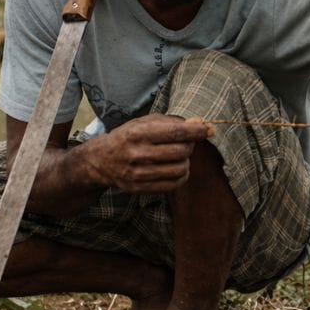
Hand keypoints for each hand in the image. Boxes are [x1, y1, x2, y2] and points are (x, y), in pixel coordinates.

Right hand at [82, 113, 214, 192]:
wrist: (100, 161)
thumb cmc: (128, 137)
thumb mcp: (143, 122)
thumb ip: (169, 122)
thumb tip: (197, 124)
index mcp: (138, 133)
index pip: (175, 132)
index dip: (196, 131)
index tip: (209, 129)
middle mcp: (138, 154)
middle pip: (181, 151)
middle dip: (190, 145)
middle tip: (186, 143)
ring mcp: (139, 174)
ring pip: (180, 168)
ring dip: (186, 161)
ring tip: (179, 156)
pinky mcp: (140, 188)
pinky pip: (174, 184)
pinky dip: (182, 175)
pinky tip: (177, 168)